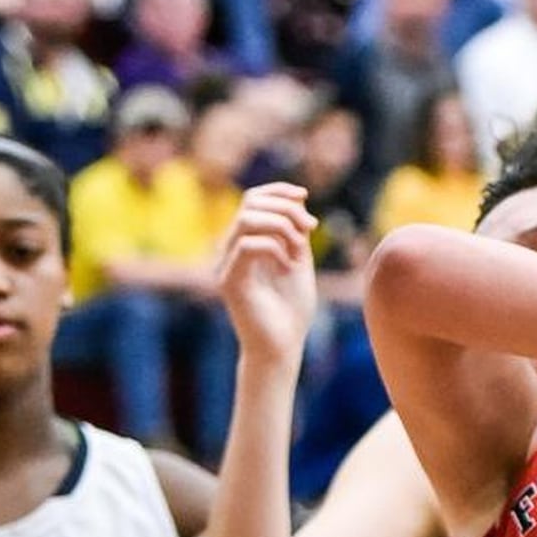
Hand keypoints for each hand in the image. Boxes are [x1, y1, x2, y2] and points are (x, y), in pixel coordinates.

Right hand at [216, 183, 319, 364]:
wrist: (283, 346)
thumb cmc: (291, 309)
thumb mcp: (298, 260)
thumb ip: (296, 232)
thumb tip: (298, 199)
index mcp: (247, 241)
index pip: (253, 199)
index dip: (278, 190)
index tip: (304, 195)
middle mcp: (231, 249)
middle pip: (250, 202)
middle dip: (286, 208)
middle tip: (310, 228)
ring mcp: (226, 263)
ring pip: (247, 219)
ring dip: (282, 227)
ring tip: (299, 250)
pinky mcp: (229, 280)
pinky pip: (247, 246)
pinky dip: (275, 248)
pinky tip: (288, 265)